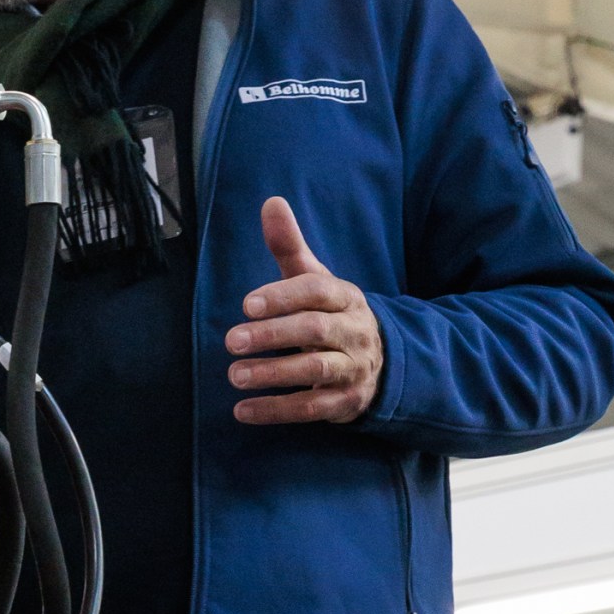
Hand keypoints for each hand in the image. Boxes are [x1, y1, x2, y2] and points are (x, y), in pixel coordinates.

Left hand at [225, 196, 384, 424]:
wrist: (382, 363)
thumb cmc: (332, 315)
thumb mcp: (316, 281)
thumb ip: (290, 247)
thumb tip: (271, 202)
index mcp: (345, 298)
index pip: (317, 291)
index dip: (283, 296)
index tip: (247, 304)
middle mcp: (353, 332)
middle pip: (314, 331)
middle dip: (273, 335)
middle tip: (231, 340)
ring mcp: (352, 369)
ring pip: (315, 370)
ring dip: (273, 374)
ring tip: (234, 375)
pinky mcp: (344, 403)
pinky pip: (311, 409)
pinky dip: (275, 411)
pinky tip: (242, 411)